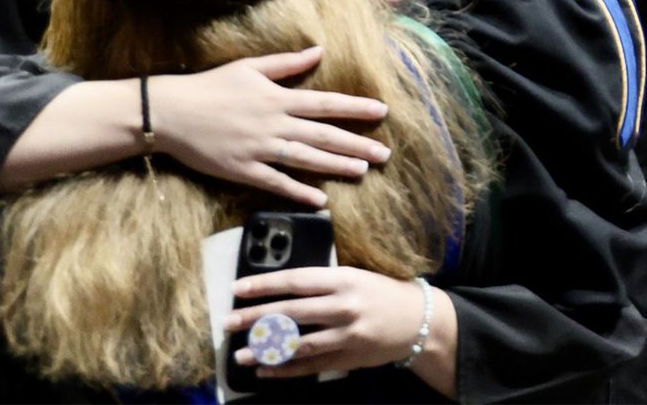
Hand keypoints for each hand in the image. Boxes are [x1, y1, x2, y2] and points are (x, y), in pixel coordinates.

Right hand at [150, 49, 390, 208]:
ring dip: (337, 165)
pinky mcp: (244, 170)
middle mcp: (275, 123)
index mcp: (278, 97)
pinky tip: (321, 200)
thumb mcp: (251, 67)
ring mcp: (260, 149)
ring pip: (307, 159)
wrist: (172, 113)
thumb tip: (319, 51)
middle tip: (385, 153)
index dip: (355, 108)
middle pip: (324, 135)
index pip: (326, 103)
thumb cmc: (212, 86)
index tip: (382, 111)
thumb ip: (287, 63)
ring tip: (363, 171)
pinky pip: (278, 183)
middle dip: (357, 144)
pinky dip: (300, 192)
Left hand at [225, 267, 446, 378]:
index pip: (295, 281)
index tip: (239, 288)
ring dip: (266, 350)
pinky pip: (311, 366)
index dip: (264, 285)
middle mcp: (342, 306)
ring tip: (241, 353)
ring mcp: (345, 335)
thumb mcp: (354, 275)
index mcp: (343, 279)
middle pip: (291, 313)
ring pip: (298, 344)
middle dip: (256, 317)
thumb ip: (322, 281)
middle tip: (229, 321)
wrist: (417, 320)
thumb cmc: (381, 291)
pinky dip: (286, 369)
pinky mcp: (348, 358)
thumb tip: (282, 288)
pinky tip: (266, 371)